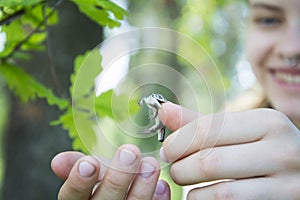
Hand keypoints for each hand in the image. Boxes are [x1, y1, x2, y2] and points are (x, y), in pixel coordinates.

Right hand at [51, 144, 169, 199]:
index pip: (72, 198)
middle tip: (130, 152)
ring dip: (142, 187)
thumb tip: (57, 161)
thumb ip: (77, 168)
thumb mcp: (89, 177)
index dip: (79, 182)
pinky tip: (162, 186)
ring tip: (150, 164)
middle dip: (117, 178)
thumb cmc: (104, 188)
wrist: (121, 199)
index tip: (89, 162)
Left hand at [159, 102, 299, 198]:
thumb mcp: (238, 129)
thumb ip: (201, 122)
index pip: (207, 129)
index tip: (167, 150)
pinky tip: (202, 194)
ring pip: (220, 192)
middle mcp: (282, 150)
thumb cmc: (260, 146)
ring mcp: (287, 184)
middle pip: (210, 162)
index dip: (178, 141)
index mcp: (267, 121)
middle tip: (174, 168)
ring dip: (192, 190)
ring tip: (186, 182)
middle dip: (181, 167)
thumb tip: (164, 110)